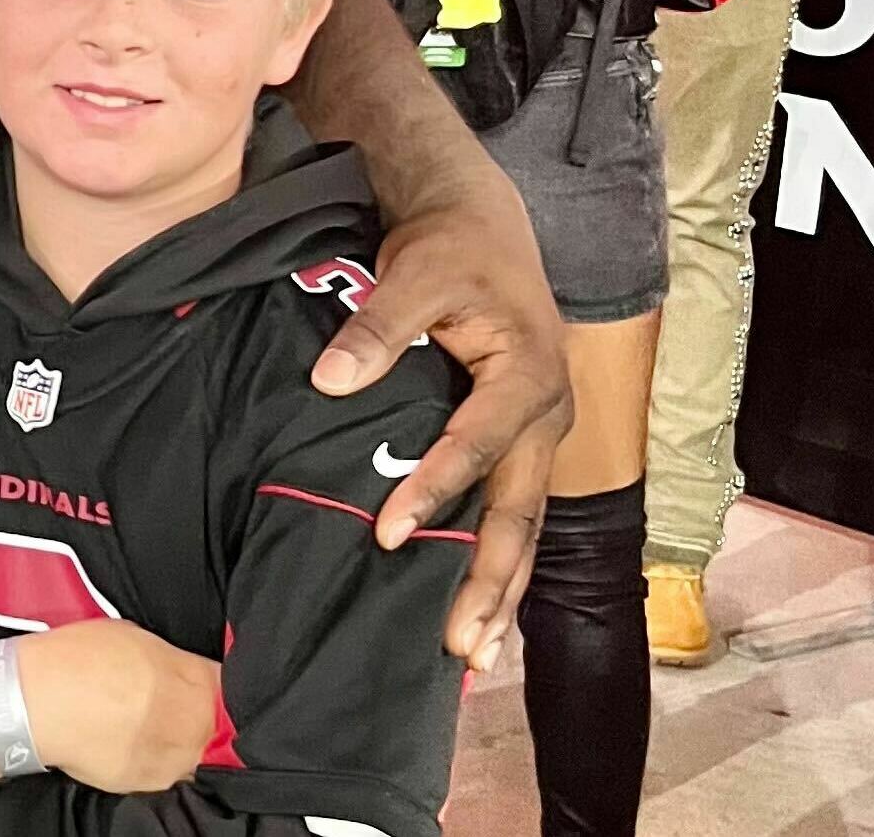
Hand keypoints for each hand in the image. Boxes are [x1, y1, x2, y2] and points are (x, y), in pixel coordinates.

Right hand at [0, 620, 218, 792]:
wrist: (38, 700)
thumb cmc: (79, 657)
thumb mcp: (133, 638)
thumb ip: (168, 659)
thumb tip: (178, 670)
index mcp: (191, 677)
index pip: (231, 688)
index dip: (223, 687)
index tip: (211, 689)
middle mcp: (191, 719)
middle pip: (223, 728)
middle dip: (209, 720)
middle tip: (185, 713)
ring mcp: (173, 756)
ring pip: (200, 757)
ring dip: (189, 747)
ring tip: (163, 734)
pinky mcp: (150, 784)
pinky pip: (169, 777)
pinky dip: (162, 766)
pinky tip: (141, 750)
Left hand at [311, 170, 568, 670]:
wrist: (482, 221)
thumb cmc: (451, 246)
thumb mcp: (413, 271)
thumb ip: (376, 326)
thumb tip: (329, 380)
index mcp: (526, 373)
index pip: (477, 444)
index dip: (434, 488)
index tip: (387, 532)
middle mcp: (544, 413)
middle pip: (518, 511)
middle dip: (490, 580)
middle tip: (459, 642)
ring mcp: (538, 434)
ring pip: (523, 525)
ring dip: (501, 589)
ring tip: (474, 653)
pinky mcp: (520, 442)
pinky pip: (513, 511)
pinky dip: (499, 563)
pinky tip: (480, 611)